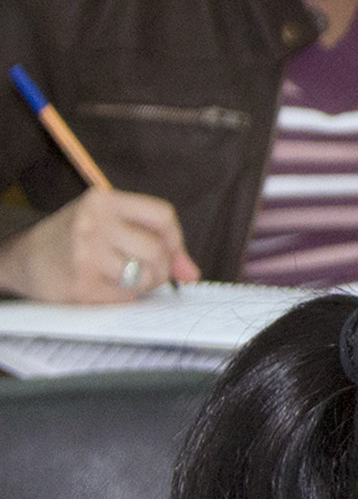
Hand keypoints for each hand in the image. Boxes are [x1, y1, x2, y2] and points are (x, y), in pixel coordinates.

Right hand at [0, 189, 199, 302]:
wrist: (24, 259)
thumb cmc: (76, 239)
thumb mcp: (110, 224)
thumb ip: (154, 240)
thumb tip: (191, 274)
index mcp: (103, 200)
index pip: (163, 215)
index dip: (175, 240)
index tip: (173, 254)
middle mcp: (93, 223)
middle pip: (157, 250)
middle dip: (162, 268)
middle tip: (149, 273)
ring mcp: (85, 254)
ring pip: (145, 276)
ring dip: (145, 285)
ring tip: (127, 279)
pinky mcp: (81, 285)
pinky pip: (127, 297)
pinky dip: (124, 297)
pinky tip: (106, 288)